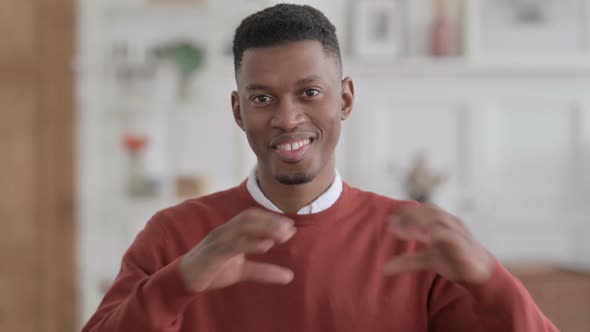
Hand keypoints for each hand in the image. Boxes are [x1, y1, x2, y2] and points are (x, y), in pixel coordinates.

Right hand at [180, 208, 295, 291]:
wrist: (184, 280)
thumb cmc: (213, 270)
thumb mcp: (242, 271)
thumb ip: (264, 271)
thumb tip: (290, 276)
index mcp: (230, 231)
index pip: (251, 217)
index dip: (271, 218)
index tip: (290, 225)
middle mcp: (224, 231)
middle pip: (249, 218)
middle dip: (271, 222)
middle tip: (291, 230)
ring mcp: (217, 241)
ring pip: (242, 228)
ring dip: (264, 229)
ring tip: (282, 237)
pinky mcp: (212, 254)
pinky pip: (233, 245)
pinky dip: (250, 243)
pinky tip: (265, 246)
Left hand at [384, 204, 493, 283]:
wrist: (482, 276)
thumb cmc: (455, 263)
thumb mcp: (428, 261)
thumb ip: (408, 261)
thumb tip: (384, 269)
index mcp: (442, 223)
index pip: (423, 211)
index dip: (406, 213)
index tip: (389, 221)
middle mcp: (451, 224)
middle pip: (429, 211)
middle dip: (409, 215)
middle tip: (391, 224)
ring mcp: (459, 232)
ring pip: (438, 219)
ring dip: (418, 221)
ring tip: (402, 231)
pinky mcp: (464, 245)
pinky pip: (449, 235)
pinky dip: (435, 233)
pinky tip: (424, 238)